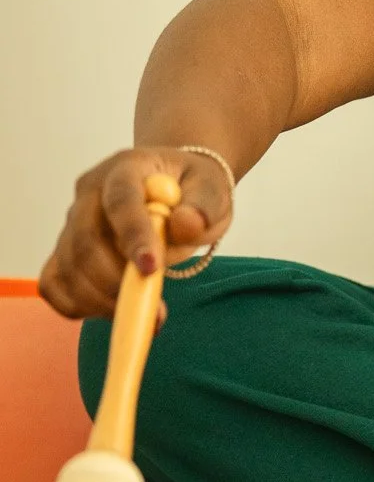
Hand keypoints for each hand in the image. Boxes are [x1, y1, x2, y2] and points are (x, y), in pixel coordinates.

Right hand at [39, 148, 234, 319]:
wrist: (172, 189)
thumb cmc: (191, 189)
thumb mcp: (212, 189)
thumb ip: (203, 206)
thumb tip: (186, 224)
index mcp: (126, 168)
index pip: (121, 200)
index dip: (133, 235)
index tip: (151, 269)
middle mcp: (90, 193)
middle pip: (85, 240)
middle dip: (116, 280)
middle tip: (154, 308)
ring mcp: (72, 222)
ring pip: (68, 267)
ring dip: (102, 300)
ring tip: (146, 313)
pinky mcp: (65, 251)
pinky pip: (54, 284)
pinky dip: (79, 305)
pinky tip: (114, 309)